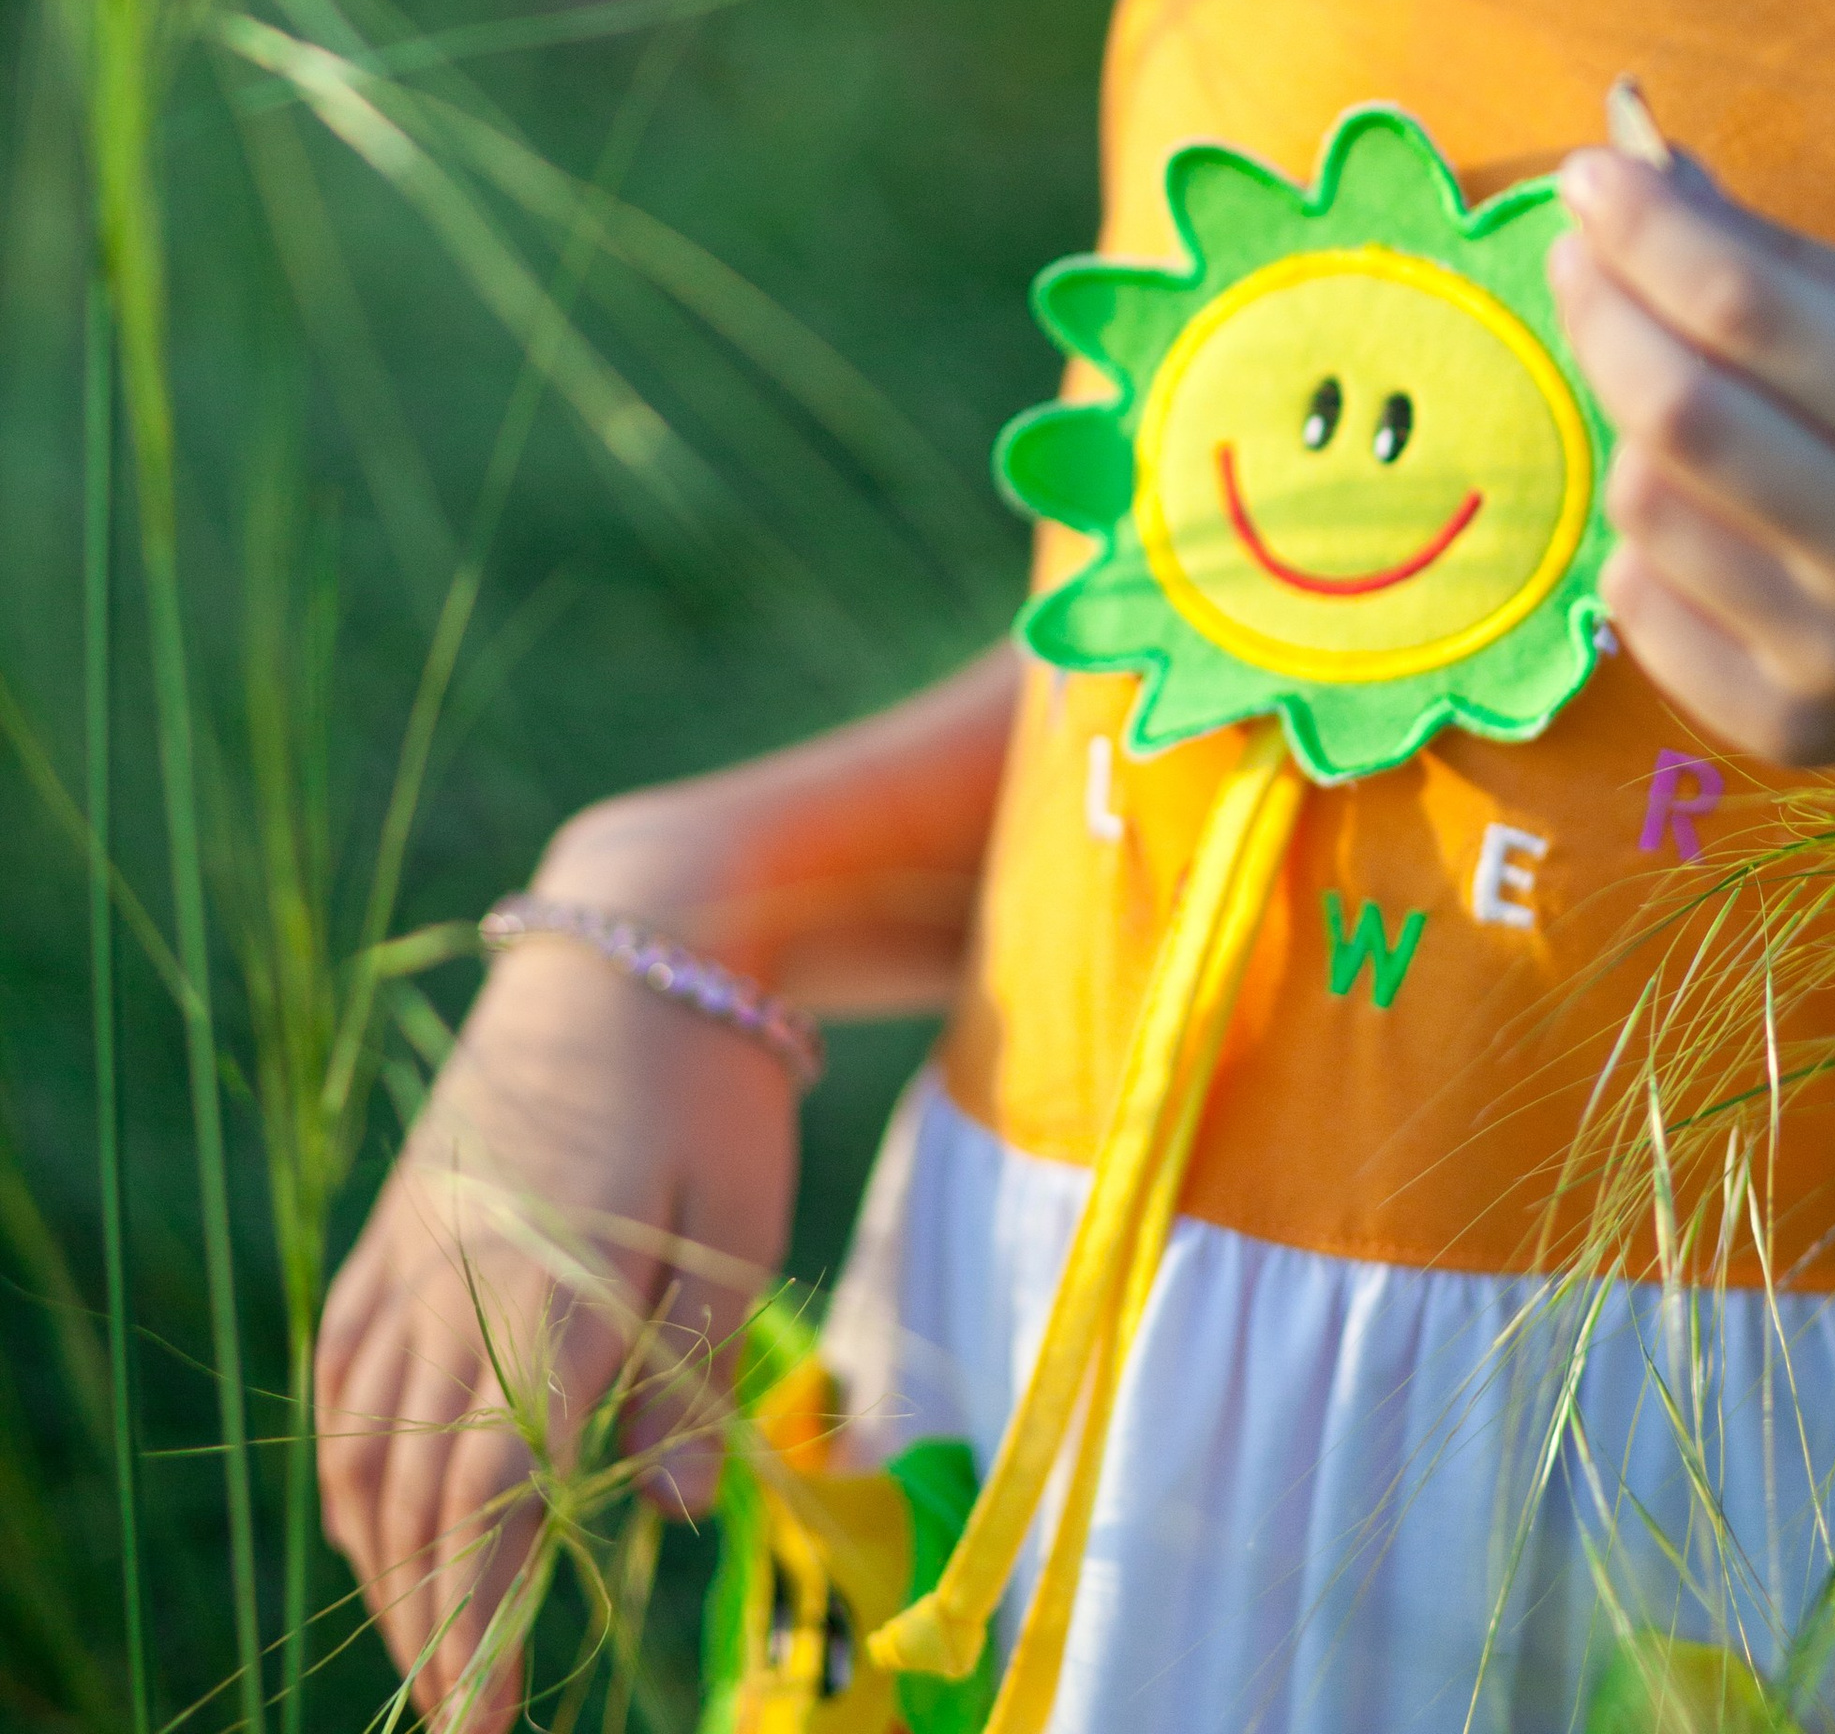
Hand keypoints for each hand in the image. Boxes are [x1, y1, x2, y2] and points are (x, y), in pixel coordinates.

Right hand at [315, 936, 795, 1733]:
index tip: (484, 1728)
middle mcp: (456, 1286)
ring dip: (382, 1563)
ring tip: (426, 1645)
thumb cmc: (709, 1080)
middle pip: (417, 1501)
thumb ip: (695, 1374)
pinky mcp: (397, 1224)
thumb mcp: (737, 1225)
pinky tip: (371, 1515)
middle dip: (432, 1630)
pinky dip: (348, 1463)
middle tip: (462, 1723)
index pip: (491, 1508)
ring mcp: (411, 1252)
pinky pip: (341, 1371)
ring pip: (363, 1448)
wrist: (631, 936)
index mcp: (549, 1295)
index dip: (479, 1631)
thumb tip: (677, 1517)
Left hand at [1550, 140, 1834, 768]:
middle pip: (1678, 412)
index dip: (1646, 232)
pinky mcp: (1789, 729)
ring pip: (1644, 507)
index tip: (1587, 174)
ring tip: (1668, 390)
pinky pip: (1637, 604)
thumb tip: (1639, 179)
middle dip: (1602, 309)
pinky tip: (1698, 509)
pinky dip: (1644, 538)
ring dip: (1627, 425)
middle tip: (1579, 253)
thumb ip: (1784, 262)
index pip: (1749, 311)